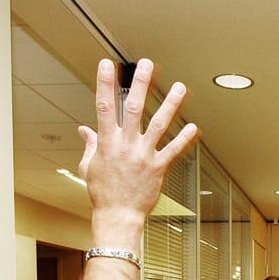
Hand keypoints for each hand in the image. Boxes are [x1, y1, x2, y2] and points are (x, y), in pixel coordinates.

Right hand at [78, 59, 198, 236]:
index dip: (105, 83)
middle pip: (133, 108)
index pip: (104, 107)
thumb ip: (90, 144)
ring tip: (180, 87)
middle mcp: (126, 145)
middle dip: (140, 83)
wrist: (118, 215)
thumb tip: (84, 129)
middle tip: (146, 63)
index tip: (107, 64)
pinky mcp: (158, 168)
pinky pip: (174, 150)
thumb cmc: (102, 192)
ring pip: (159, 124)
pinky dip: (185, 139)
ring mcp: (143, 155)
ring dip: (170, 104)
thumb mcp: (89, 166)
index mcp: (107, 142)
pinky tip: (194, 127)